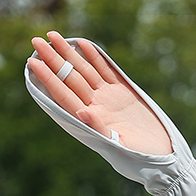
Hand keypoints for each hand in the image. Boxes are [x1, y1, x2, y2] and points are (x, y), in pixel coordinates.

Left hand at [28, 31, 173, 154]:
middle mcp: (96, 107)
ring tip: (54, 37)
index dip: (48, 78)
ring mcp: (108, 98)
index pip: (63, 95)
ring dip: (69, 54)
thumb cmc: (140, 159)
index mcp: (90, 120)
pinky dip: (94, 57)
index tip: (33, 63)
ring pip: (84, 71)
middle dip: (53, 60)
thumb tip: (81, 111)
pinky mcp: (124, 93)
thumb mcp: (119, 146)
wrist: (162, 156)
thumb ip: (99, 128)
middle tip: (36, 41)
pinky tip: (82, 45)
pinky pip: (106, 71)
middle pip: (70, 79)